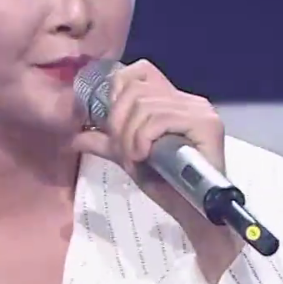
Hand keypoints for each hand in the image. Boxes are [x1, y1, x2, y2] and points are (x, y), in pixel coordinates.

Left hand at [69, 60, 233, 246]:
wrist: (191, 213)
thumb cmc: (166, 185)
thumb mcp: (129, 157)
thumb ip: (107, 143)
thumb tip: (76, 138)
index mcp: (171, 101)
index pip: (140, 71)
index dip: (118, 90)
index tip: (112, 122)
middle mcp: (187, 100)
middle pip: (136, 90)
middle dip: (119, 122)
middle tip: (124, 151)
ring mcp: (199, 110)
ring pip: (146, 105)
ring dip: (130, 136)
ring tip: (135, 158)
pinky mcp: (206, 124)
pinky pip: (161, 118)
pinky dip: (144, 138)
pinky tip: (144, 156)